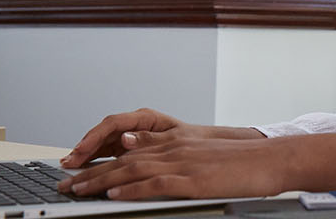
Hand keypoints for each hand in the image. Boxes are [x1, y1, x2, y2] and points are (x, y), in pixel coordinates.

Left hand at [57, 132, 335, 199]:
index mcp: (175, 141)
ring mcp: (182, 162)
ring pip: (132, 169)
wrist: (271, 160)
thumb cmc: (241, 162)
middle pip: (122, 159)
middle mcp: (173, 147)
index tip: (77, 170)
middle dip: (90, 172)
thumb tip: (139, 151)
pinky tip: (114, 194)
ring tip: (77, 191)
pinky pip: (155, 183)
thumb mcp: (202, 152)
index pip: (128, 150)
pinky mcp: (192, 179)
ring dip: (101, 181)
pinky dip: (131, 188)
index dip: (100, 160)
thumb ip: (172, 152)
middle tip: (64, 184)